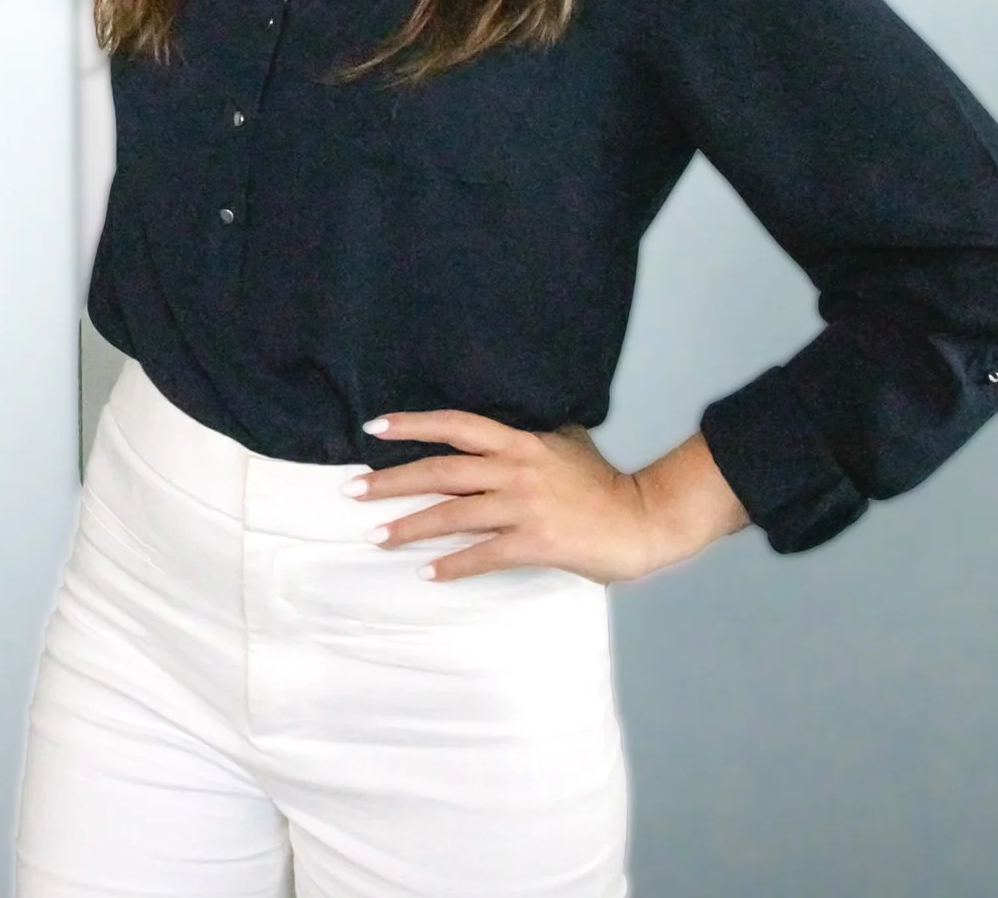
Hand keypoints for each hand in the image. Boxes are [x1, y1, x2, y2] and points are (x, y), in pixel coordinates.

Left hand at [351, 413, 748, 584]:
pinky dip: (452, 565)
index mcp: (521, 443)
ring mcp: (525, 506)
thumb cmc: (604, 485)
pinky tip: (426, 573)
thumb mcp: (563, 447)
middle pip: (440, 470)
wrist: (646, 518)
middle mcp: (516, 469)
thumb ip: (526, 443)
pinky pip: (483, 555)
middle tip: (351, 491)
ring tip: (375, 537)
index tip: (373, 428)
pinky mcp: (536, 542)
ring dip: (409, 527)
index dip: (413, 424)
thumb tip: (494, 439)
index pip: (456, 425)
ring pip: (453, 514)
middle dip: (391, 481)